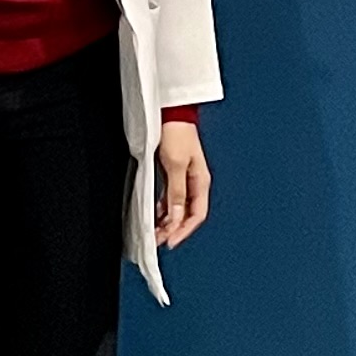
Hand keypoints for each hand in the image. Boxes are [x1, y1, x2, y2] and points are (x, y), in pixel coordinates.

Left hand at [155, 122, 211, 249]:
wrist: (171, 113)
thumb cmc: (177, 133)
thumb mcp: (176, 166)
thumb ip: (176, 192)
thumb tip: (176, 216)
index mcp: (201, 181)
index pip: (196, 214)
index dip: (184, 230)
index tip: (170, 242)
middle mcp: (195, 183)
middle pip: (187, 214)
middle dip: (173, 229)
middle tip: (158, 240)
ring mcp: (184, 178)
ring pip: (177, 207)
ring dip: (167, 221)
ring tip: (154, 232)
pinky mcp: (174, 173)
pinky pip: (170, 198)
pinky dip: (162, 209)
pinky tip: (154, 215)